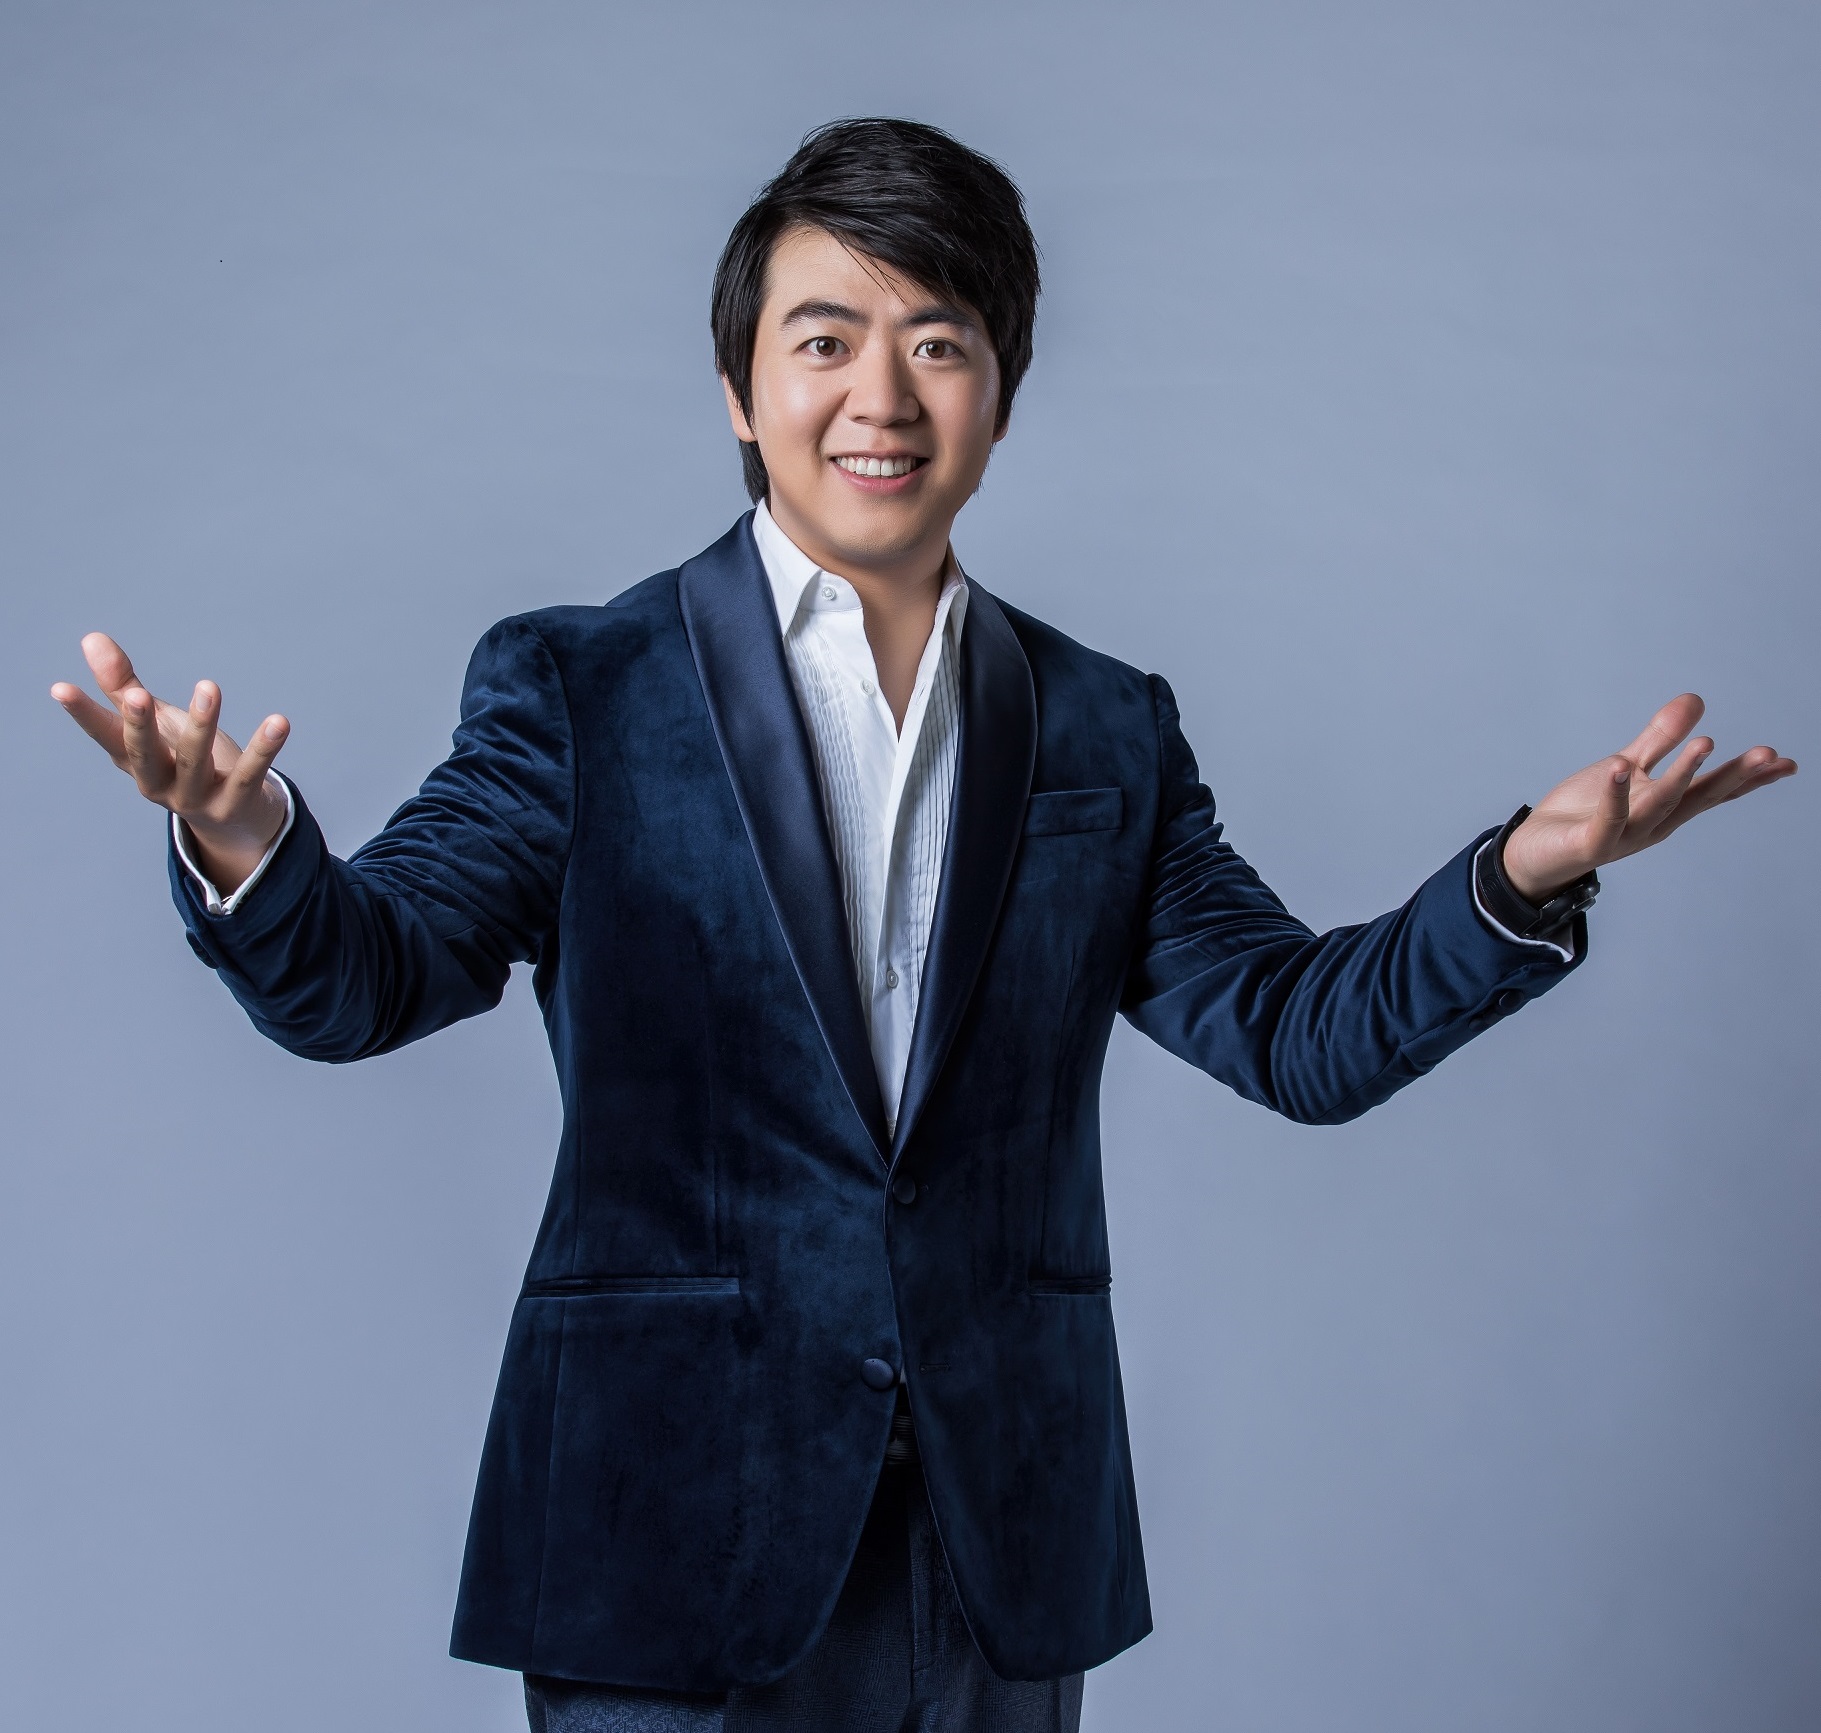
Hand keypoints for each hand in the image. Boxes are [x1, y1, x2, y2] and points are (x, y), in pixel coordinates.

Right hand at [51, 632, 291, 894]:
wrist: (235, 818)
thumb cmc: (185, 760)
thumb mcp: (156, 724)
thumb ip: (125, 687)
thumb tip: (91, 637)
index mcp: (136, 761)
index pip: (105, 736)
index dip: (84, 714)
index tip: (60, 688)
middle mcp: (159, 784)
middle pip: (144, 755)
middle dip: (139, 727)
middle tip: (136, 696)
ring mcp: (196, 798)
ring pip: (195, 761)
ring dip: (202, 724)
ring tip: (209, 686)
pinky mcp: (235, 803)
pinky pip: (250, 774)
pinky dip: (265, 748)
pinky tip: (279, 721)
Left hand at [1503, 693, 1796, 902]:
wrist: (1534, 851)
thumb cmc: (1583, 812)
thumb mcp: (1627, 766)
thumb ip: (1660, 738)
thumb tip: (1696, 700)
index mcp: (1667, 805)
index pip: (1714, 789)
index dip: (1748, 777)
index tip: (1784, 762)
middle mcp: (1654, 823)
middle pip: (1699, 798)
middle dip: (1733, 776)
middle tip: (1766, 755)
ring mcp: (1625, 834)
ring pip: (1660, 804)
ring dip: (1682, 775)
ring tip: (1705, 744)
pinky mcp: (1593, 843)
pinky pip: (1608, 818)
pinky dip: (1616, 794)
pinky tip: (1621, 768)